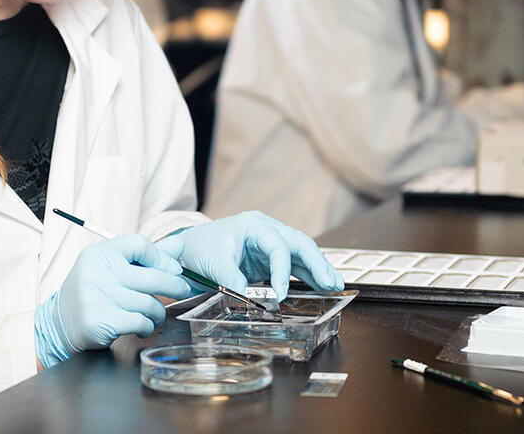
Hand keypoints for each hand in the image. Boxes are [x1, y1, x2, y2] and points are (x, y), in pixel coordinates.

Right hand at [34, 234, 190, 367]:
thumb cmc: (93, 291)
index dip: (161, 257)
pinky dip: (146, 326)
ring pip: (148, 303)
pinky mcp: (100, 321)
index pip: (139, 243)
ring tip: (155, 313)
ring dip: (158, 311)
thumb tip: (179, 244)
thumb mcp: (111, 267)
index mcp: (100, 253)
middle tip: (181, 289)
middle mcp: (97, 272)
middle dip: (173, 285)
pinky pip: (139, 321)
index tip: (171, 268)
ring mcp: (97, 297)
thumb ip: (145, 256)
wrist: (60, 323)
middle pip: (151, 276)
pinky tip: (142, 325)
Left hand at [154, 211, 343, 300]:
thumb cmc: (200, 248)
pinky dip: (308, 276)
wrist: (188, 249)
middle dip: (317, 263)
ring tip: (336, 285)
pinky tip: (322, 286)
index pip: (278, 246)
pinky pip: (294, 266)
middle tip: (332, 282)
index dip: (282, 271)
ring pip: (301, 254)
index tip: (280, 295)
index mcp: (254, 225)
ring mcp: (271, 245)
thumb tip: (252, 299)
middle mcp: (267, 231)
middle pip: (299, 244)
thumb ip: (233, 280)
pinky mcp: (270, 260)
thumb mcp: (213, 264)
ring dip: (318, 270)